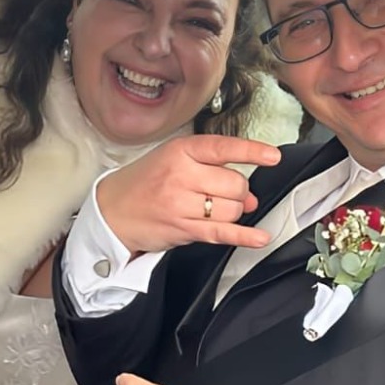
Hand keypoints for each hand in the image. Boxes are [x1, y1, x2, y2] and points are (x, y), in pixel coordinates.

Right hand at [96, 134, 281, 256]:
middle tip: (222, 194)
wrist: (111, 211)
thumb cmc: (144, 183)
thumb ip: (211, 171)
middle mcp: (181, 175)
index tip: (273, 156)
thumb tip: (249, 196)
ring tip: (213, 210)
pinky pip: (222, 233)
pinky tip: (260, 237)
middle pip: (234, 184)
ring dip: (233, 213)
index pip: (223, 148)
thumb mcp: (173, 160)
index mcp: (180, 151)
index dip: (252, 152)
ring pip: (231, 210)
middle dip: (238, 192)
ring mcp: (181, 204)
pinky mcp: (182, 229)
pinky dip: (245, 237)